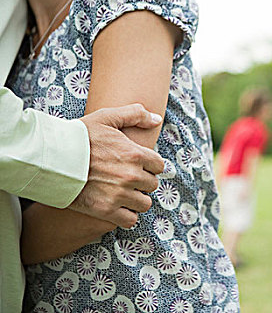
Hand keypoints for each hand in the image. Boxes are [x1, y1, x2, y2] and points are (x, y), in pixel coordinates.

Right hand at [70, 104, 164, 227]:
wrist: (50, 158)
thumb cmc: (78, 136)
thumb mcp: (106, 117)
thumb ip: (135, 114)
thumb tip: (157, 119)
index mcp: (135, 154)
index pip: (159, 166)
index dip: (150, 165)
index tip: (138, 165)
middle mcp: (131, 175)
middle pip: (152, 185)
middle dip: (142, 182)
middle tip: (127, 178)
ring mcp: (119, 194)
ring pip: (144, 203)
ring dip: (136, 199)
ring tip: (124, 194)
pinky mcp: (106, 210)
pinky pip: (130, 220)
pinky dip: (126, 216)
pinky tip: (117, 207)